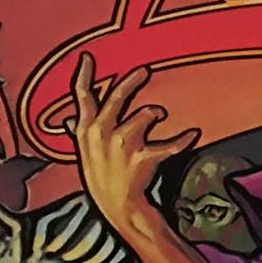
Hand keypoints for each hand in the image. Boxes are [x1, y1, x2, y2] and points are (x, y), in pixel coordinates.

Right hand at [69, 55, 199, 235]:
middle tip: (144, 70)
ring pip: (145, 115)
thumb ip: (81, 132)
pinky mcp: (142, 158)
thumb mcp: (84, 153)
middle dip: (131, 81)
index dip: (84, 75)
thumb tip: (69, 119)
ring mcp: (121, 146)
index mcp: (85, 130)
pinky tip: (192, 134)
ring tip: (159, 113)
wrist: (117, 206)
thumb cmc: (101, 176)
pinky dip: (183, 139)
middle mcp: (100, 134)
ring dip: (155, 112)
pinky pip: (169, 144)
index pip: (81, 97)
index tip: (87, 56)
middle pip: (117, 97)